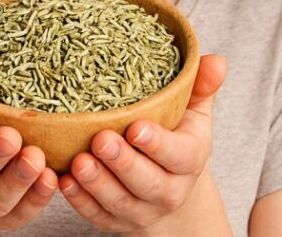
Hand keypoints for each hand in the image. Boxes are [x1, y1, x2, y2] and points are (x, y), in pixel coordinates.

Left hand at [57, 54, 227, 232]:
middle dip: (123, 163)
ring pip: (119, 202)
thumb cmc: (179, 138)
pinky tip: (65, 181)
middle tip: (100, 140)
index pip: (178, 156)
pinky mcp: (115, 221)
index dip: (158, 144)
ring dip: (97, 183)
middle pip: (147, 183)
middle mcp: (168, 191)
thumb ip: (202, 87)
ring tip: (78, 161)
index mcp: (190, 160)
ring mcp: (141, 210)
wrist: (170, 187)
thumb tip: (216, 61)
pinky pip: (97, 215)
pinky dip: (80, 200)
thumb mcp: (194, 112)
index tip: (136, 128)